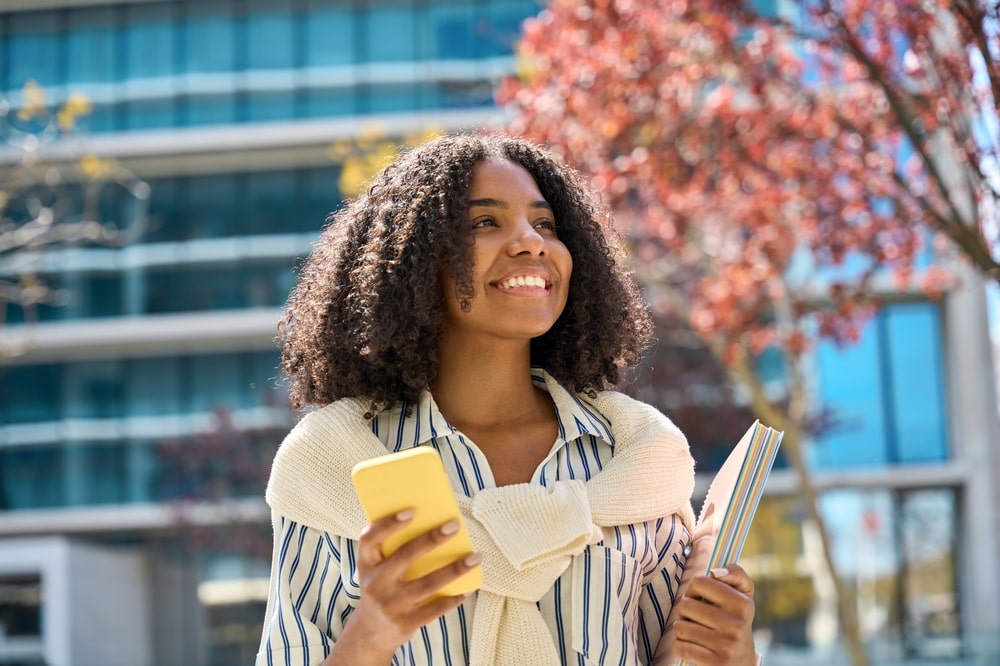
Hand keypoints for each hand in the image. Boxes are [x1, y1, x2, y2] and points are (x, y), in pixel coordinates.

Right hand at [332, 509, 481, 662]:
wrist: (370, 633)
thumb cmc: (380, 587)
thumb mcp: (375, 569)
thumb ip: (392, 549)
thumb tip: (433, 523)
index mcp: (366, 564)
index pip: (370, 539)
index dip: (388, 524)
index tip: (411, 511)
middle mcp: (375, 584)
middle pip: (405, 556)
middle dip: (432, 539)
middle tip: (455, 525)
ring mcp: (391, 605)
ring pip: (429, 583)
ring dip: (456, 569)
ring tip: (476, 556)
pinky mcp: (406, 623)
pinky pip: (436, 608)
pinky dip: (455, 597)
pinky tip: (469, 587)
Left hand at [670, 564, 756, 665]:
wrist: (742, 664)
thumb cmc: (736, 622)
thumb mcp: (743, 596)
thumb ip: (736, 574)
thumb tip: (716, 572)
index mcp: (743, 603)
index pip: (699, 582)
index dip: (693, 590)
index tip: (699, 598)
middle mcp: (737, 624)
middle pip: (685, 605)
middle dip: (685, 611)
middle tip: (695, 618)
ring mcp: (726, 645)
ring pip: (679, 627)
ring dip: (682, 629)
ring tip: (694, 632)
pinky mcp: (715, 663)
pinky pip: (679, 647)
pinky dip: (680, 646)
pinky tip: (693, 647)